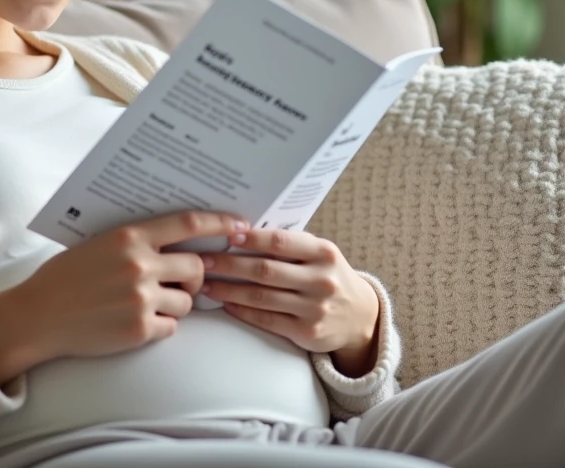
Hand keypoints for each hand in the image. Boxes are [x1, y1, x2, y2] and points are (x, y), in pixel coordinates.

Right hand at [0, 211, 248, 383]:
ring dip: (176, 304)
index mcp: (130, 237)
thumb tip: (178, 239)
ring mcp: (141, 298)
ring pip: (187, 302)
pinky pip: (171, 328)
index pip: (189, 224)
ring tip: (147, 304)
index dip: (220, 224)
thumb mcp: (98, 243)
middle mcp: (139, 265)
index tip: (239, 226)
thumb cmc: (65, 277)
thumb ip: (136, 240)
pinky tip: (135, 322)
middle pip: (196, 268)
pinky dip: (160, 326)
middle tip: (181, 281)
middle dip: (194, 277)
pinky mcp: (139, 329)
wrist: (37, 315)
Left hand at [201, 229, 379, 377]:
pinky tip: (225, 304)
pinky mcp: (306, 332)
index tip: (227, 236)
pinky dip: (242, 311)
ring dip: (229, 290)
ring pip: (261, 297)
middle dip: (229, 265)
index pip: (281, 242)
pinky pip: (266, 320)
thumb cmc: (329, 276)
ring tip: (206, 284)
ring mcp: (314, 308)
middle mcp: (320, 280)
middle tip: (203, 261)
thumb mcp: (321, 255)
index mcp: (323, 253)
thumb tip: (243, 232)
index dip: (251, 239)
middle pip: (265, 271)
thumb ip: (291, 245)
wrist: (360, 317)